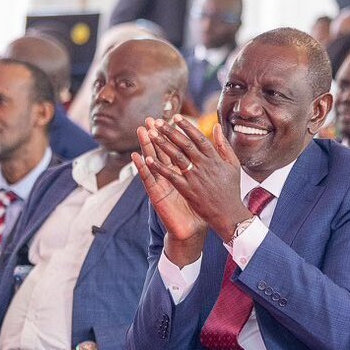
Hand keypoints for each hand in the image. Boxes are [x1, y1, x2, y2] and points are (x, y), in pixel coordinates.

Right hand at [133, 121, 206, 260]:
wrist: (193, 230)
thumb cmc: (198, 208)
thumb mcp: (204, 184)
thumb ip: (206, 167)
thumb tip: (213, 155)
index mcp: (180, 172)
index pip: (174, 149)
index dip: (171, 135)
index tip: (168, 119)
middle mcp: (168, 176)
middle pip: (160, 152)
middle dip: (155, 135)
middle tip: (149, 120)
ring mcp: (161, 185)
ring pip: (152, 162)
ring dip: (146, 146)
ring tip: (141, 131)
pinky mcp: (157, 195)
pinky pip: (148, 180)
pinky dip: (142, 168)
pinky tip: (136, 158)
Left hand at [143, 118, 249, 241]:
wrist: (229, 214)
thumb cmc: (231, 189)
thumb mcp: (233, 164)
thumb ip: (224, 145)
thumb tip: (217, 127)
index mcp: (215, 158)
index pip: (198, 138)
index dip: (187, 126)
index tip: (176, 117)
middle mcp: (204, 165)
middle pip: (184, 144)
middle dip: (170, 131)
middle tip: (157, 122)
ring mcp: (195, 177)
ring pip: (176, 156)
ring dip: (162, 144)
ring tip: (151, 134)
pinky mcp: (188, 189)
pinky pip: (171, 176)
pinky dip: (159, 167)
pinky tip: (148, 160)